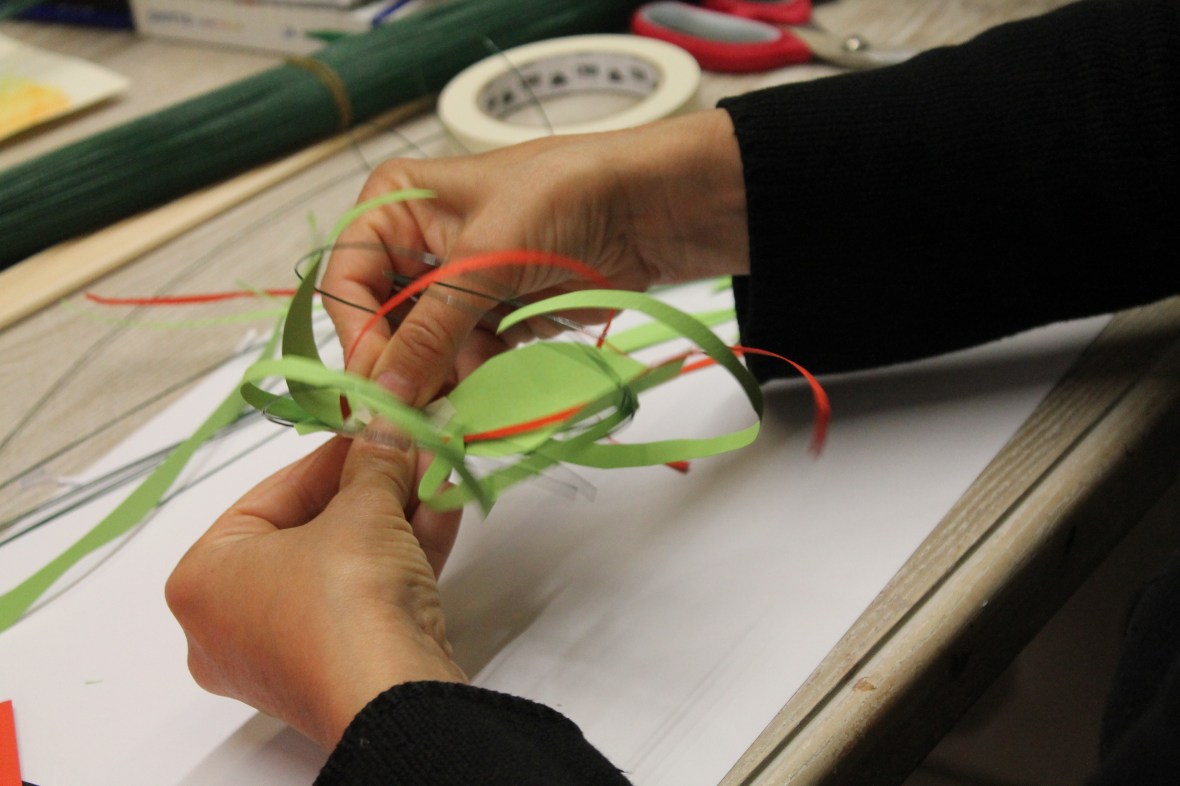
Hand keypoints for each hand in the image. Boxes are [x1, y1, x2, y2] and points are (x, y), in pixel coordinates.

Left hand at [165, 430, 464, 749]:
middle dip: (369, 487)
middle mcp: (231, 623)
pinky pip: (365, 597)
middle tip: (404, 449)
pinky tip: (440, 508)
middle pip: (310, 531)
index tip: (369, 430)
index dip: (330, 456)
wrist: (394, 695)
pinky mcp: (337, 670)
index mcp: (204, 580)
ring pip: (345, 565)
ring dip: (394, 515)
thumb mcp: (362, 509)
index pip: (270, 496)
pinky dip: (401, 554)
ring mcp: (284, 653)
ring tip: (431, 470)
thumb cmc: (344, 605)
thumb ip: (373, 460)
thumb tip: (385, 425)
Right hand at [322, 109, 747, 405]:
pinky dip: (476, 382)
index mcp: (395, 207)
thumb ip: (431, 329)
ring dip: (442, 383)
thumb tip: (383, 392)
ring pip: (425, 352)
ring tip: (456, 413)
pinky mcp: (492, 316)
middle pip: (384, 325)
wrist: (646, 209)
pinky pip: (466, 361)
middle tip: (413, 419)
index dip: (358, 338)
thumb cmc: (563, 197)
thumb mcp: (485, 258)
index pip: (348, 284)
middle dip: (403, 369)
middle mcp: (417, 247)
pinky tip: (488, 399)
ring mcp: (457, 286)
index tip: (375, 388)